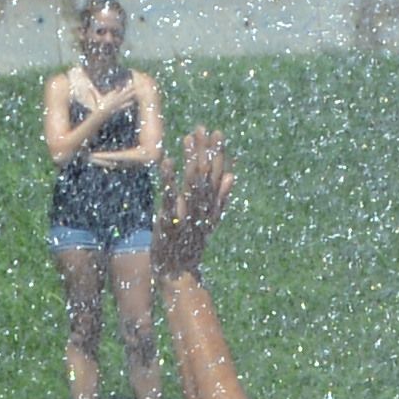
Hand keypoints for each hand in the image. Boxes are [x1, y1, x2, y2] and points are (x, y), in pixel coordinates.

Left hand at [152, 130, 233, 274]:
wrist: (181, 272)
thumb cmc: (191, 245)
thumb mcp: (209, 220)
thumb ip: (221, 197)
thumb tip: (232, 175)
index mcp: (211, 205)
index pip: (218, 174)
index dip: (218, 153)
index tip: (217, 132)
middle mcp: (203, 208)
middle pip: (207, 174)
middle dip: (205, 150)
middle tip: (202, 127)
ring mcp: (188, 214)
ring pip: (192, 182)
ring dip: (191, 159)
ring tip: (188, 137)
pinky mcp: (171, 221)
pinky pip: (171, 197)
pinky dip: (169, 179)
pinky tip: (167, 162)